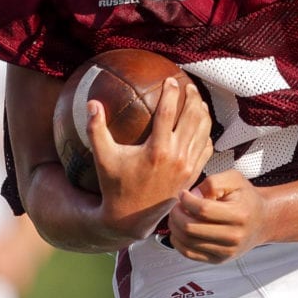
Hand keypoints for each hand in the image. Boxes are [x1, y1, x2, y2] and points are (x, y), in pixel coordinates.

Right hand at [90, 77, 212, 240]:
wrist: (132, 218)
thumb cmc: (115, 185)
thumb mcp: (102, 157)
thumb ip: (96, 129)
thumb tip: (91, 103)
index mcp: (157, 150)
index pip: (169, 112)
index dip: (171, 92)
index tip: (170, 79)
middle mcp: (177, 157)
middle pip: (192, 118)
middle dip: (192, 97)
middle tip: (188, 85)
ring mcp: (188, 167)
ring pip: (203, 132)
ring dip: (202, 112)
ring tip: (197, 100)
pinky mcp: (193, 175)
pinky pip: (206, 148)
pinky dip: (206, 133)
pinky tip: (200, 125)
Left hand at [166, 169, 268, 262]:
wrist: (262, 221)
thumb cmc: (246, 199)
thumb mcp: (234, 179)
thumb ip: (213, 182)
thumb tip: (192, 195)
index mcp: (239, 215)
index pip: (202, 209)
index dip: (186, 200)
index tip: (183, 193)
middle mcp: (233, 237)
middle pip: (191, 228)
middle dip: (176, 214)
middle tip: (177, 205)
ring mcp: (226, 252)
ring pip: (187, 242)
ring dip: (175, 227)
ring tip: (177, 215)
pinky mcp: (218, 260)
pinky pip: (189, 254)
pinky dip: (178, 241)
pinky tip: (179, 229)